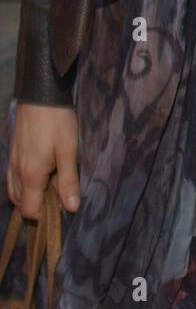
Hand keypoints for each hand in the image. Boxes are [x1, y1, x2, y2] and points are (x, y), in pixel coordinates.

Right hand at [7, 103, 79, 219]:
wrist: (40, 94)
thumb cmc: (58, 122)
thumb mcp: (69, 150)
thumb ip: (69, 181)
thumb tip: (71, 208)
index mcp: (30, 175)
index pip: (29, 210)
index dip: (44, 214)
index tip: (60, 205)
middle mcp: (16, 171)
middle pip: (20, 203)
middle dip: (36, 205)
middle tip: (57, 193)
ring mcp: (11, 161)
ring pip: (13, 190)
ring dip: (28, 194)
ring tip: (49, 183)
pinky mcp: (12, 151)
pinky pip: (11, 177)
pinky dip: (22, 183)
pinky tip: (38, 171)